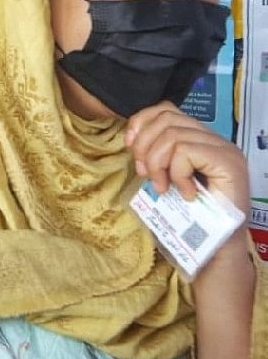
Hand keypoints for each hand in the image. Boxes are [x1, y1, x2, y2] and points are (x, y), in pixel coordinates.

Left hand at [125, 102, 251, 270]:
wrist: (216, 248)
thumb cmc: (188, 216)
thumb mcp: (164, 177)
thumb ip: (156, 155)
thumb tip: (131, 139)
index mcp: (199, 139)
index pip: (165, 109)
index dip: (140, 123)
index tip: (129, 147)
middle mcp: (215, 139)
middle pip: (165, 119)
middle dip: (144, 146)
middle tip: (144, 174)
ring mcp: (224, 149)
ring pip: (172, 136)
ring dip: (157, 164)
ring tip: (162, 187)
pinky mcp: (229, 162)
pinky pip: (185, 152)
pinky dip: (176, 173)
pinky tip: (182, 192)